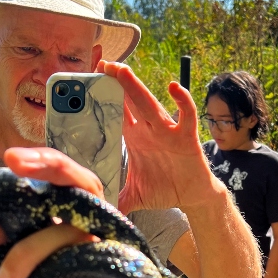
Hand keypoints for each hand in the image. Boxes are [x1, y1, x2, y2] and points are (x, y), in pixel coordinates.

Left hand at [97, 60, 217, 212]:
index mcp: (134, 138)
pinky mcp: (187, 137)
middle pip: (129, 101)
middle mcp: (149, 130)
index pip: (115, 112)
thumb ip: (114, 201)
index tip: (86, 80)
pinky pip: (186, 115)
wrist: (192, 196)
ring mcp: (168, 131)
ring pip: (150, 104)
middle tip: (101, 64)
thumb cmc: (164, 190)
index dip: (102, 96)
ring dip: (136, 87)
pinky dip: (182, 101)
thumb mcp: (134, 196)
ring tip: (121, 70)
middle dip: (115, 82)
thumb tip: (95, 212)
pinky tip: (173, 88)